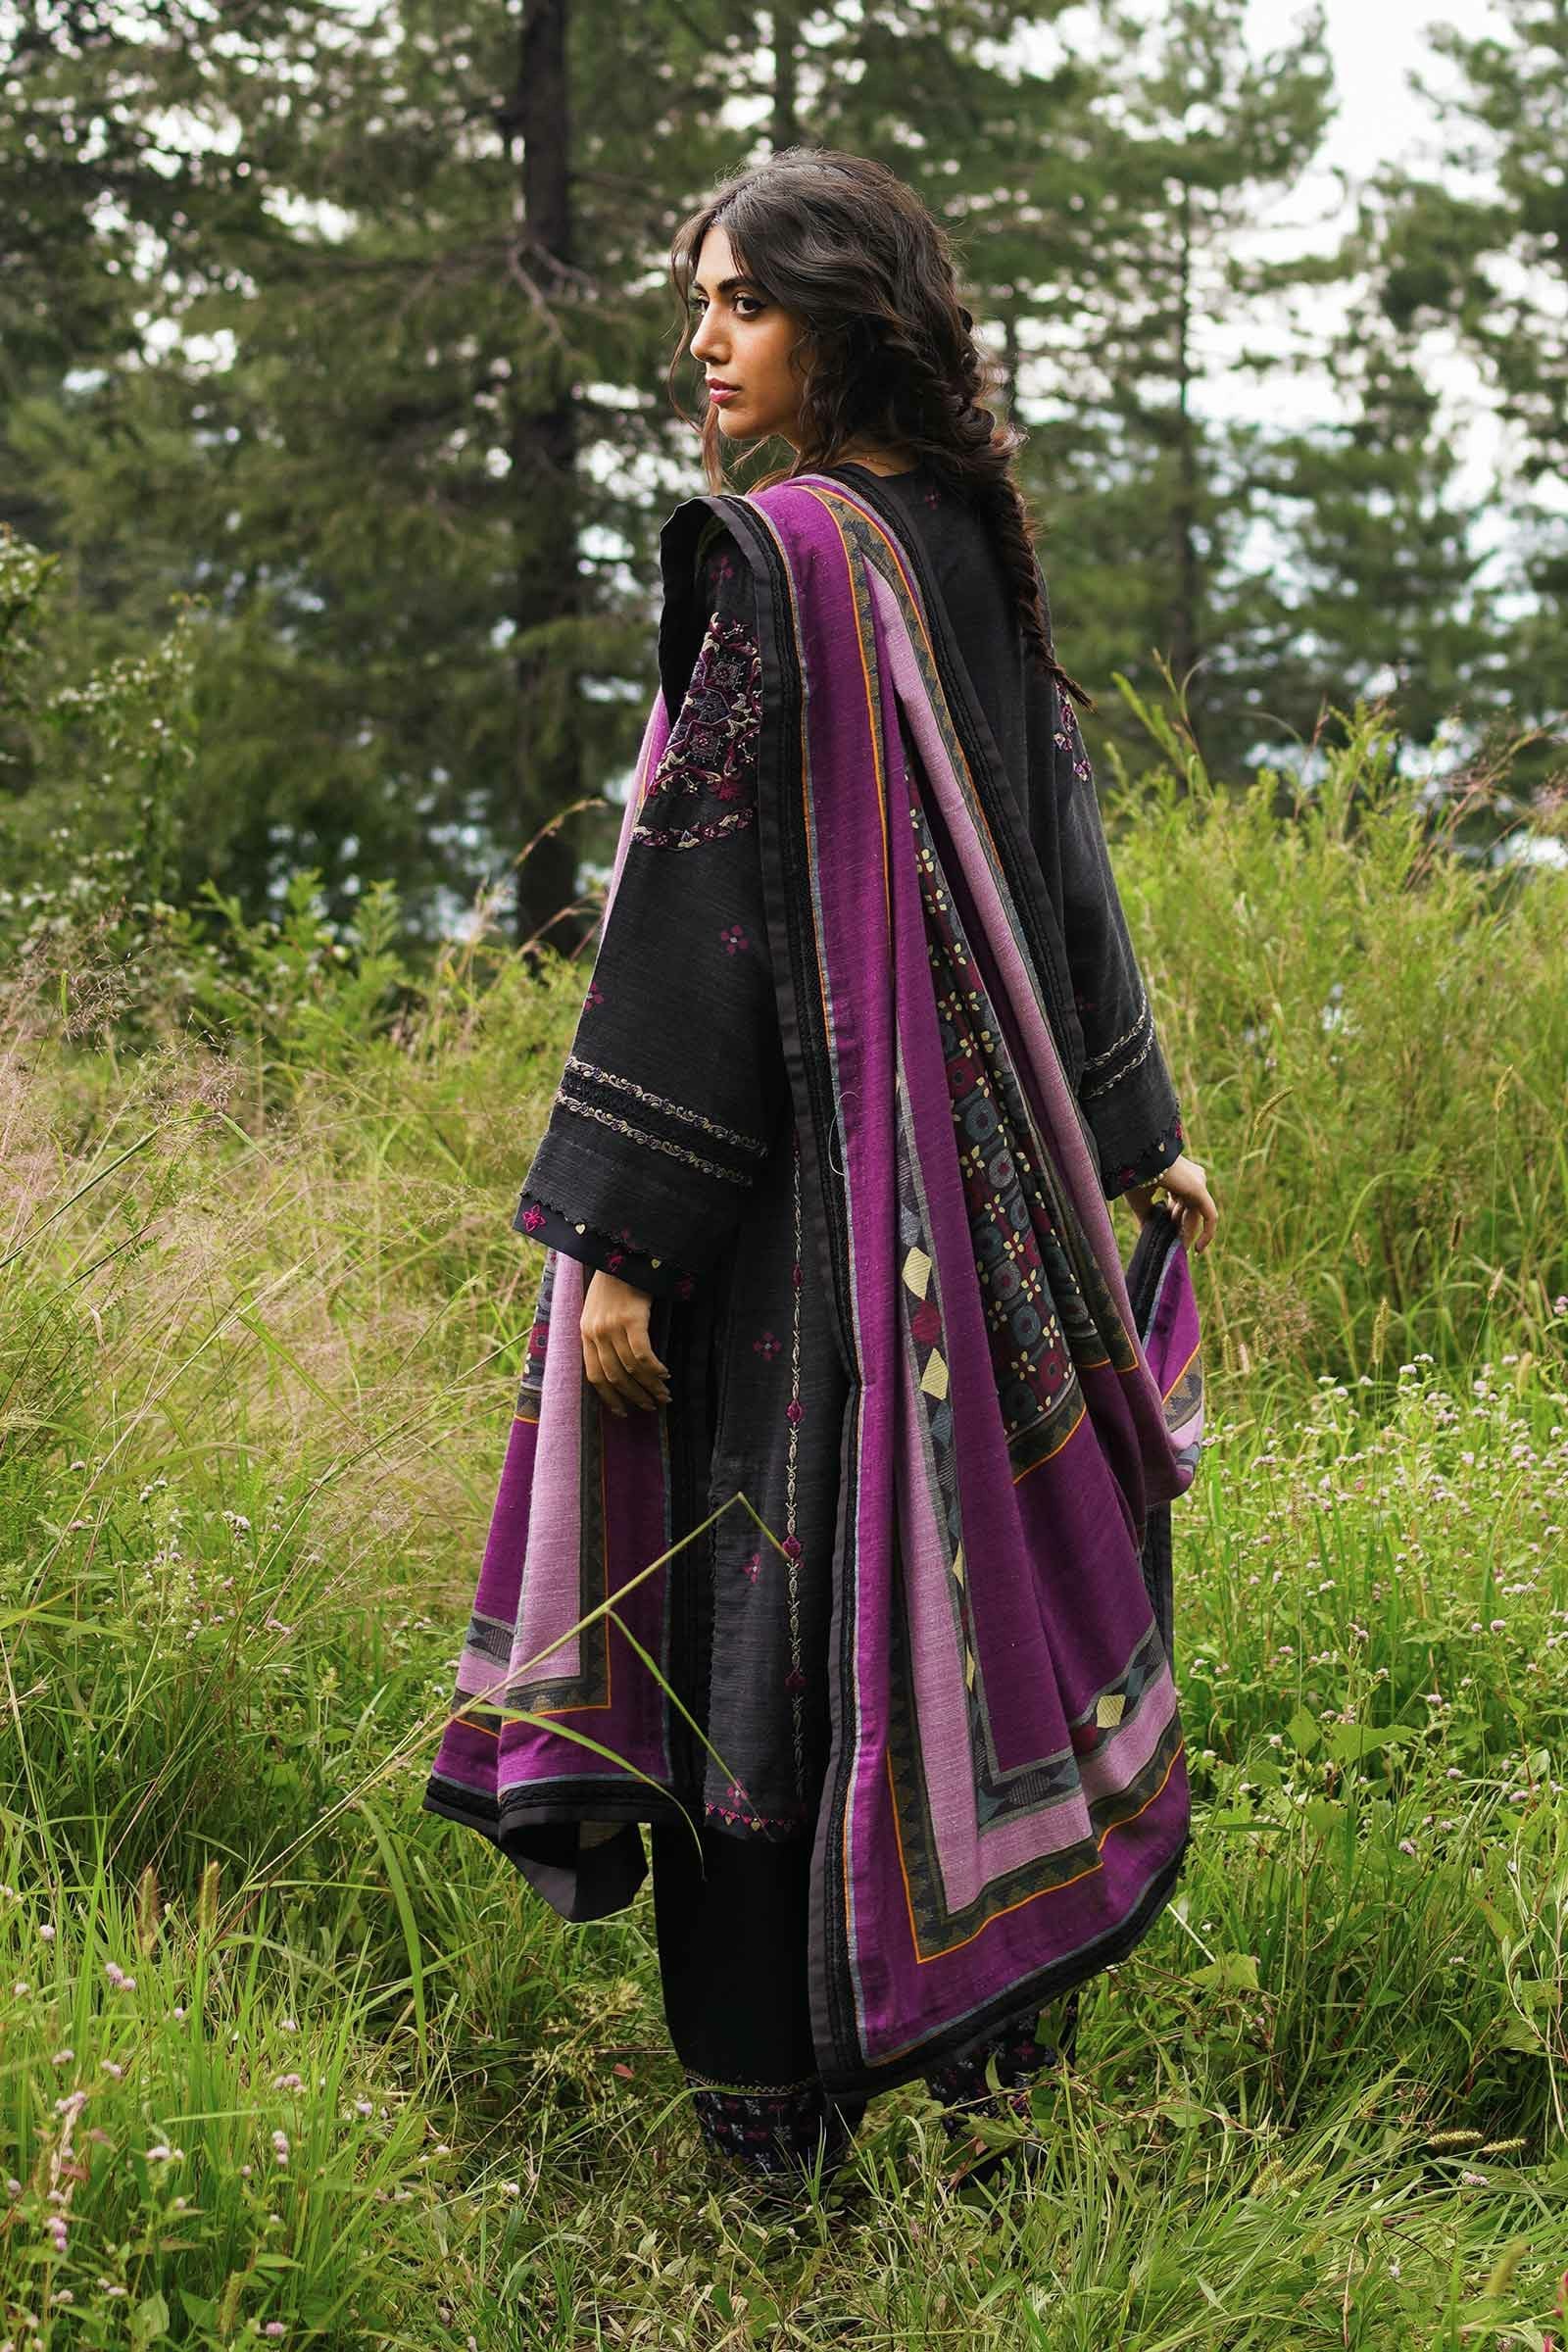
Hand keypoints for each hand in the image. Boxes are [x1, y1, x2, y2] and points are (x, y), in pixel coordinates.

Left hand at [580, 1267, 671, 1416]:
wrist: (623, 1251)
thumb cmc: (617, 1281)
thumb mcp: (600, 1309)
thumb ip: (604, 1334)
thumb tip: (621, 1365)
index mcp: (585, 1332)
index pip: (594, 1376)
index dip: (610, 1398)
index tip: (623, 1412)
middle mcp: (595, 1332)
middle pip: (615, 1377)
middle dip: (634, 1397)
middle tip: (651, 1407)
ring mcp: (613, 1325)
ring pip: (631, 1369)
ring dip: (650, 1387)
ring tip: (664, 1396)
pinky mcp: (632, 1318)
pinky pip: (643, 1354)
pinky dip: (655, 1369)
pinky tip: (665, 1374)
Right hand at [1125, 1151, 1217, 1254]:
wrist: (1136, 1158)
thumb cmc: (1134, 1174)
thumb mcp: (1141, 1199)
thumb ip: (1147, 1215)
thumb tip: (1147, 1233)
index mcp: (1178, 1178)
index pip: (1180, 1204)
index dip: (1174, 1223)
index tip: (1167, 1239)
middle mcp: (1192, 1179)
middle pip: (1189, 1211)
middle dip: (1180, 1231)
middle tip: (1173, 1250)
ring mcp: (1198, 1182)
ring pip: (1196, 1216)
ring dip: (1187, 1235)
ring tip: (1178, 1251)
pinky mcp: (1200, 1190)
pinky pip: (1210, 1217)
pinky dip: (1206, 1234)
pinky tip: (1197, 1249)